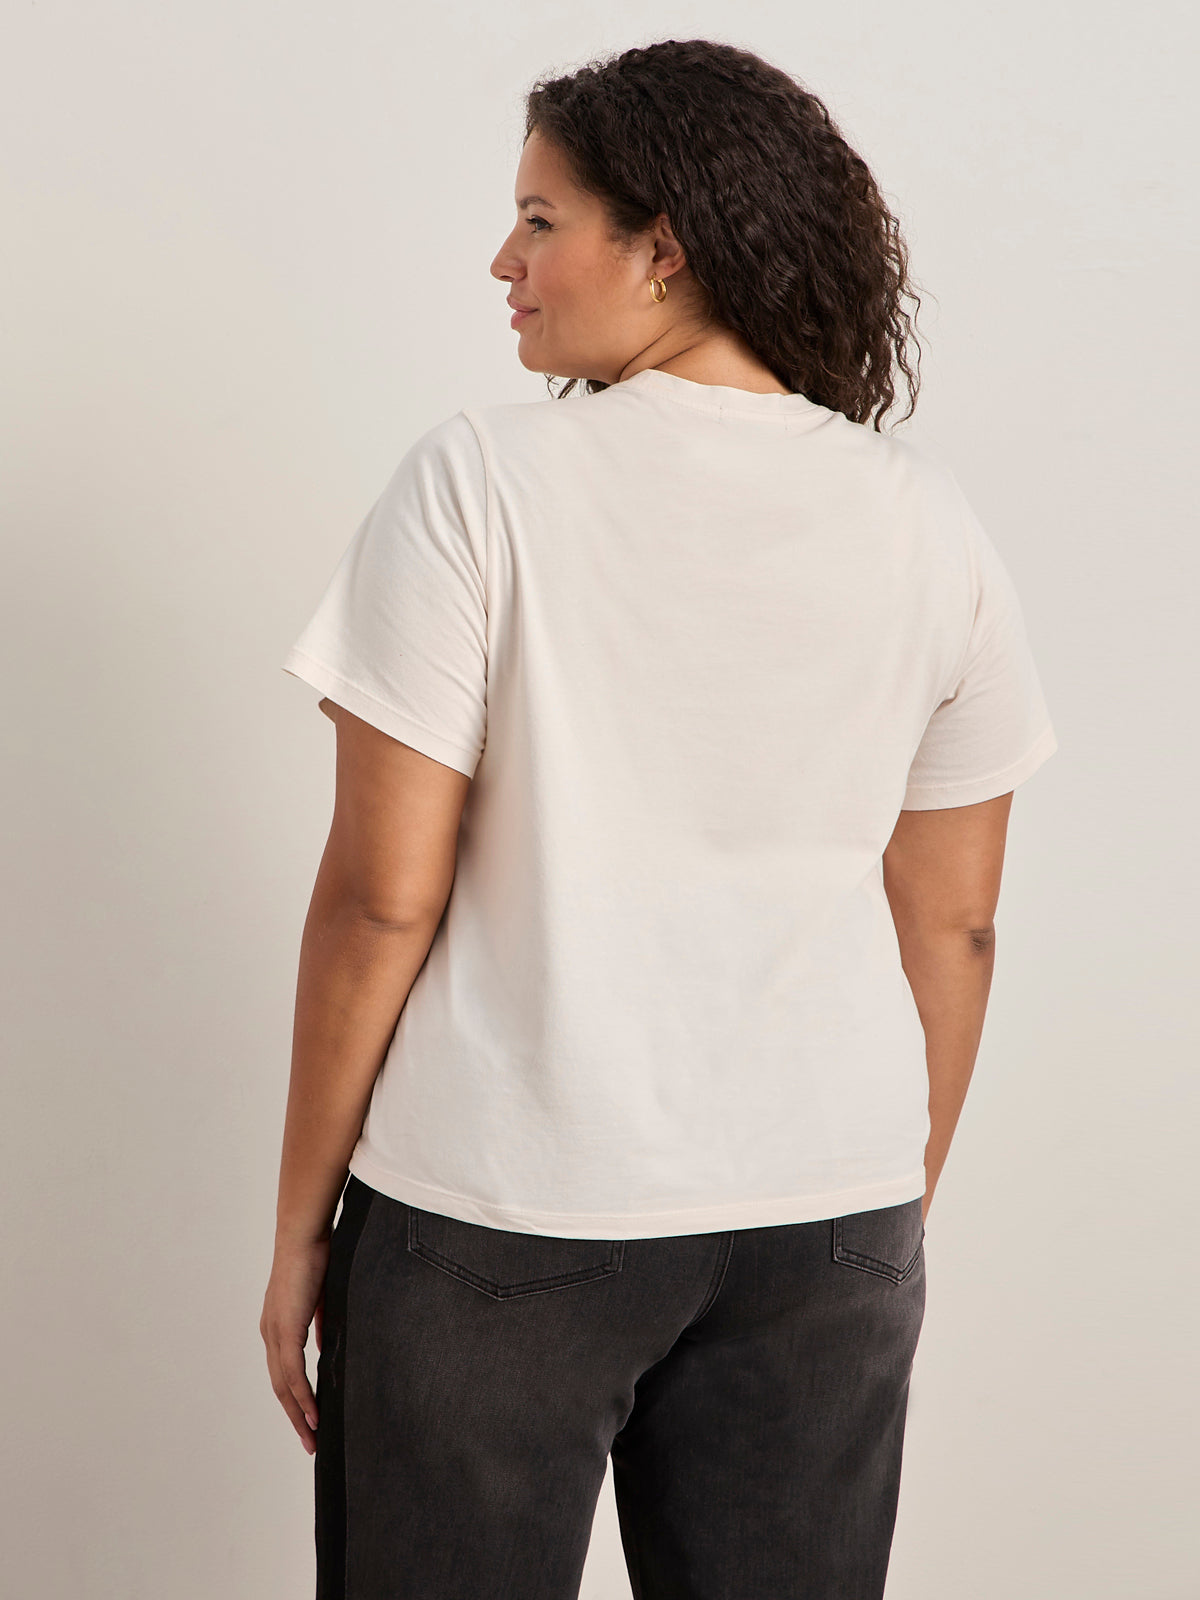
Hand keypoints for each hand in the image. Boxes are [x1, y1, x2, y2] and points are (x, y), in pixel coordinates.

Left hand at [260, 1236, 330, 1454]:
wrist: (303, 1235)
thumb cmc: (314, 1257)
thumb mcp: (320, 1299)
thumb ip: (319, 1325)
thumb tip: (323, 1348)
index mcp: (277, 1326)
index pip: (283, 1372)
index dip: (295, 1398)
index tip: (310, 1419)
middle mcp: (270, 1334)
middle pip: (279, 1387)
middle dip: (294, 1417)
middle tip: (310, 1442)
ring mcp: (275, 1333)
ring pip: (283, 1386)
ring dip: (298, 1414)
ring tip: (313, 1437)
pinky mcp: (286, 1329)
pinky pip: (292, 1372)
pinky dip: (302, 1396)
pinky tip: (313, 1413)